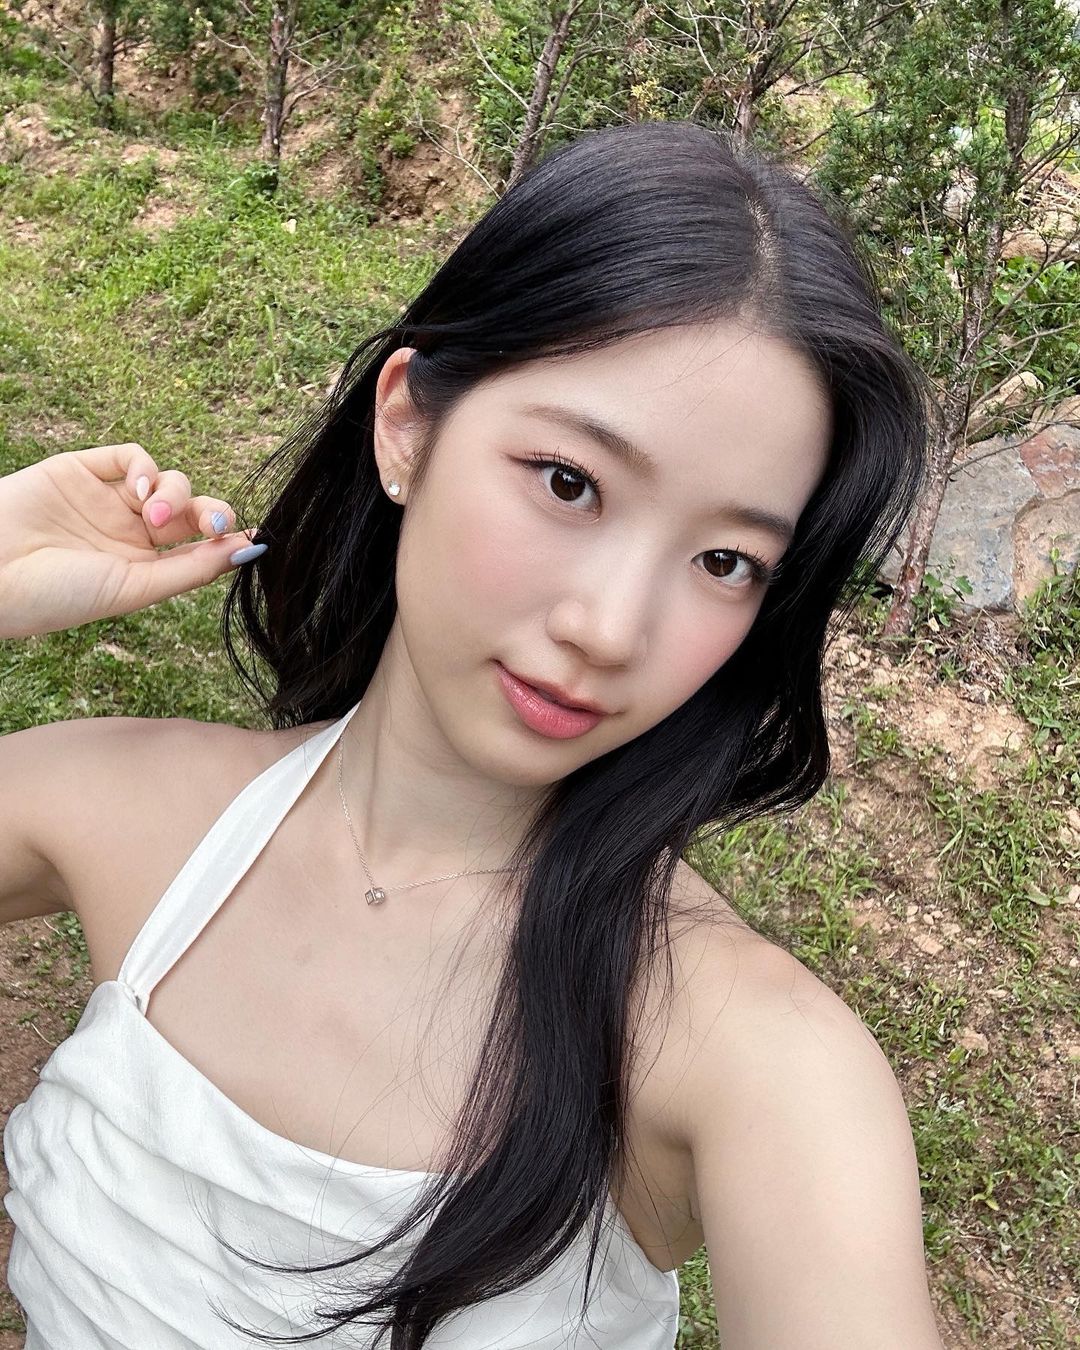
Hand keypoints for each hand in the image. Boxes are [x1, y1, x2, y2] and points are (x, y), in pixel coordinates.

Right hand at [0, 441, 263, 639]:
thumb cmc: (56, 594)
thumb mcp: (133, 588)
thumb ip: (190, 569)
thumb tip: (248, 551)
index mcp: (144, 569)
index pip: (200, 546)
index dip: (228, 538)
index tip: (254, 538)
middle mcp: (129, 534)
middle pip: (192, 510)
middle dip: (210, 511)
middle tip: (211, 523)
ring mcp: (106, 500)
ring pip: (167, 481)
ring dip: (175, 493)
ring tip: (153, 516)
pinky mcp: (81, 470)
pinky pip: (130, 456)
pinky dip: (145, 467)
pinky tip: (138, 489)